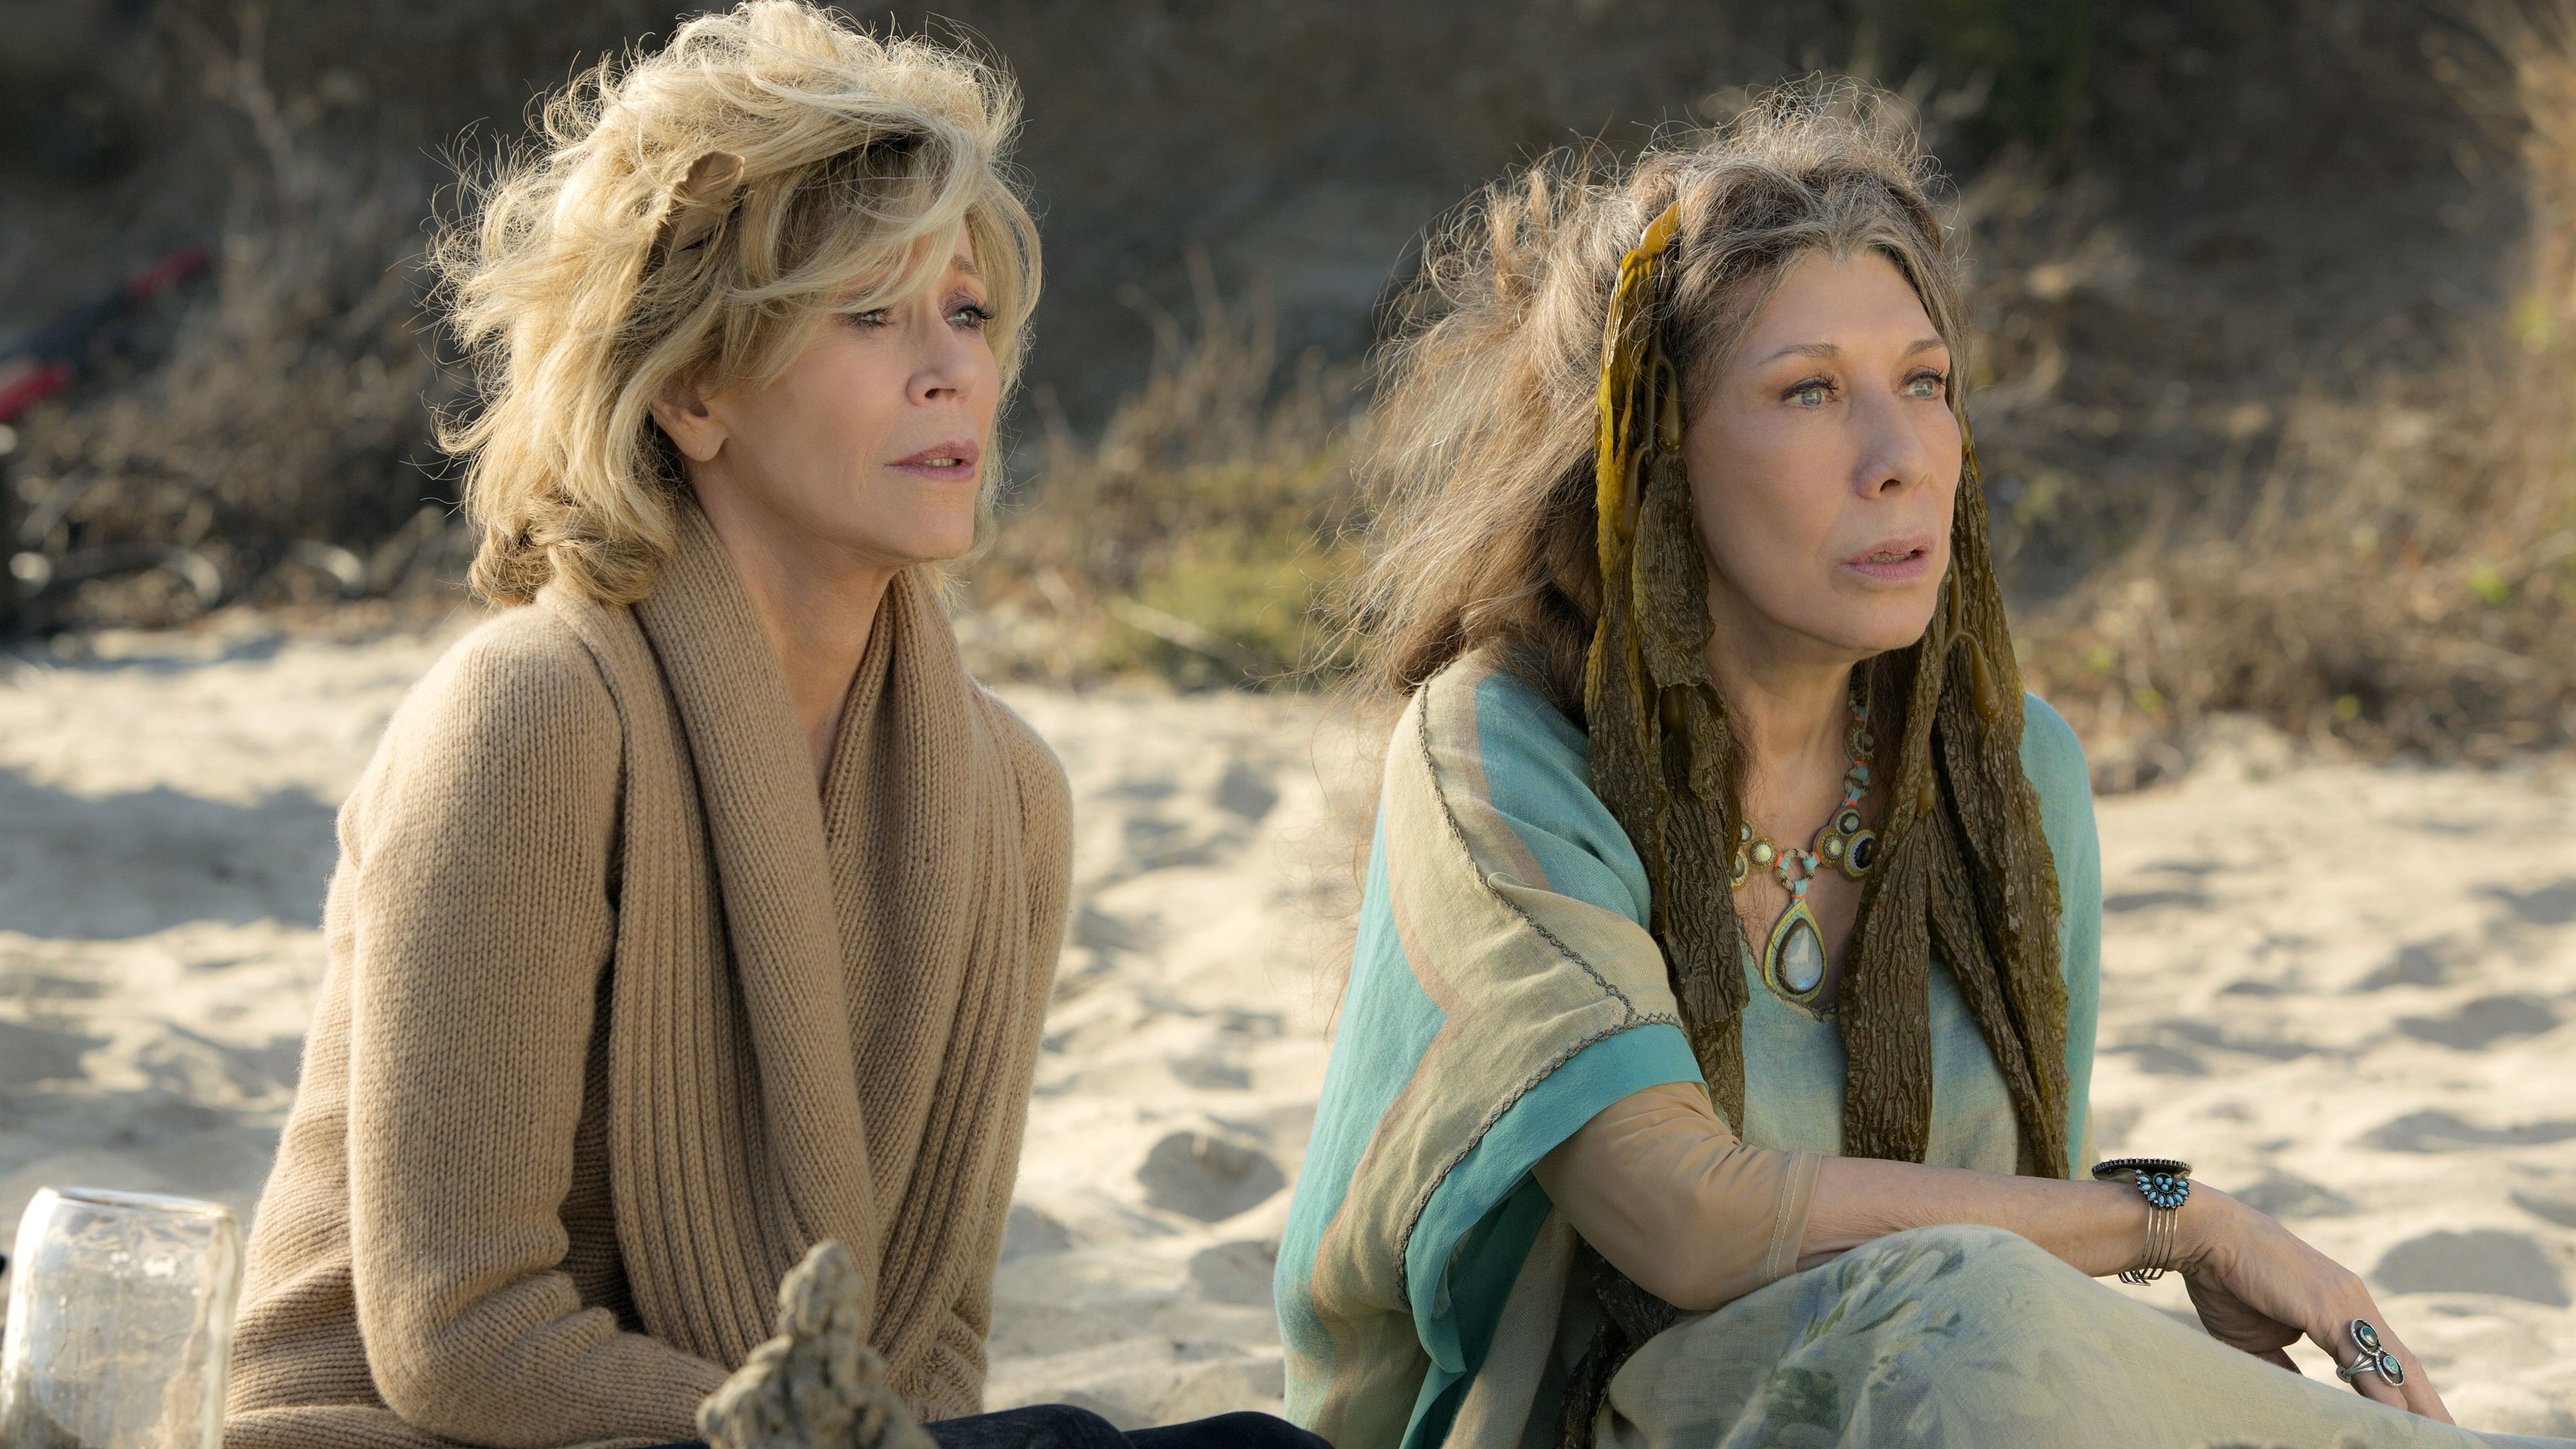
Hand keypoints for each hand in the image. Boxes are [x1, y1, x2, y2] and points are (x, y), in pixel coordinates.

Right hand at [2174, 1187, 2451, 1422]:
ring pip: (2395, 1364)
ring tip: (2441, 1439)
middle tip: (2454, 1440)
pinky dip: (2385, 1394)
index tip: (2424, 1423)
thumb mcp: (2258, 1340)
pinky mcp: (2329, 1307)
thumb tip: (2301, 1401)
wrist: (2203, 1235)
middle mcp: (2354, 1302)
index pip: (2385, 1358)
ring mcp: (2346, 1303)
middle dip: (2429, 1406)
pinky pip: (2365, 1360)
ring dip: (2420, 1407)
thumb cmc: (2224, 1281)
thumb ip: (2285, 1370)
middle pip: (2405, 1364)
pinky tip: (2400, 1422)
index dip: (2408, 1392)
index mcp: (2340, 1307)